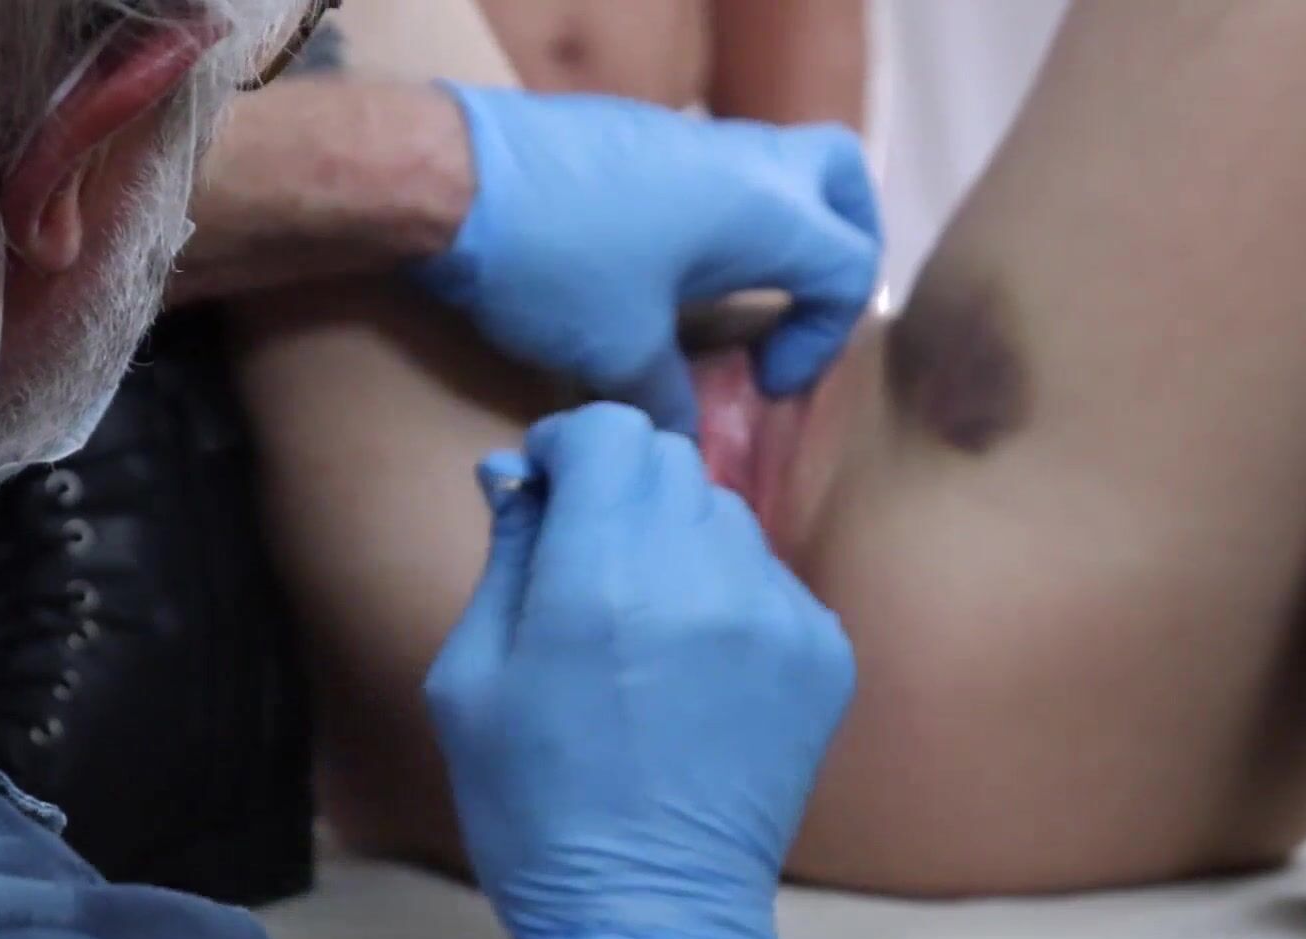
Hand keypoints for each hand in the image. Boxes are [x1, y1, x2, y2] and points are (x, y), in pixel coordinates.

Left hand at [414, 84, 881, 433]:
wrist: (455, 177)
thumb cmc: (557, 264)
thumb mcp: (619, 352)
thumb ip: (668, 400)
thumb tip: (681, 434)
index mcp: (767, 212)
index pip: (850, 270)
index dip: (823, 340)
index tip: (767, 381)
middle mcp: (747, 162)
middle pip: (842, 180)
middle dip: (844, 240)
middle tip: (807, 300)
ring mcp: (695, 139)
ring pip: (777, 167)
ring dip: (777, 228)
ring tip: (738, 292)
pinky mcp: (644, 137)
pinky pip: (717, 169)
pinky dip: (722, 214)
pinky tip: (671, 267)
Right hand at [424, 404, 855, 938]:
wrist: (651, 910)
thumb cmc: (534, 802)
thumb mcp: (470, 680)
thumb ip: (505, 554)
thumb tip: (521, 472)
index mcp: (601, 576)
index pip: (611, 432)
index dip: (567, 447)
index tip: (547, 490)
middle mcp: (702, 576)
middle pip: (670, 462)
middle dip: (620, 489)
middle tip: (589, 560)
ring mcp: (778, 614)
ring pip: (725, 518)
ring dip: (677, 540)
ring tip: (646, 623)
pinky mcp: (824, 652)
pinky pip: (769, 579)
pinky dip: (728, 597)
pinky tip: (697, 667)